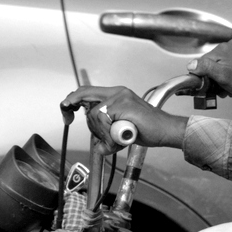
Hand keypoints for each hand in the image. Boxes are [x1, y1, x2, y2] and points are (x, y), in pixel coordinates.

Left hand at [61, 86, 187, 154]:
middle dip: (70, 104)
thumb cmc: (147, 130)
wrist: (164, 130)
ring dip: (99, 132)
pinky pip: (103, 119)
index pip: (88, 91)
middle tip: (67, 117)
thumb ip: (107, 127)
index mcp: (117, 95)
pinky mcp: (123, 104)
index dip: (73, 99)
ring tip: (114, 139)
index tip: (67, 111)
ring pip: (94, 113)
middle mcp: (118, 92)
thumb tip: (95, 140)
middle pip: (84, 93)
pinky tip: (118, 138)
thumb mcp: (120, 127)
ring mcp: (121, 97)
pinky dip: (106, 133)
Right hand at [188, 40, 231, 107]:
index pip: (204, 61)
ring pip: (228, 61)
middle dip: (217, 75)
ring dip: (227, 73)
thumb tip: (191, 64)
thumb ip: (205, 68)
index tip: (210, 85)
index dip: (205, 76)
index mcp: (223, 49)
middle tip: (222, 89)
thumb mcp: (222, 77)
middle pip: (216, 61)